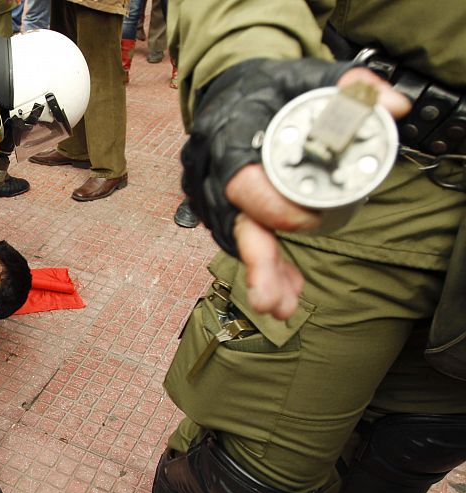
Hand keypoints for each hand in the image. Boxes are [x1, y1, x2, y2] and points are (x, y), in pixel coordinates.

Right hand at [228, 68, 410, 318]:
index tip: (311, 223)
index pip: (242, 183)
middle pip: (231, 223)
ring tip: (284, 305)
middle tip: (270, 300)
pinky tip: (284, 289)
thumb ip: (353, 90)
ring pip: (232, 239)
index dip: (274, 208)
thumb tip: (395, 109)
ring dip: (261, 271)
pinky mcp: (213, 207)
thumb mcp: (310, 78)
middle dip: (255, 263)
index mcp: (228, 135)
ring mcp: (206, 190)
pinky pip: (236, 239)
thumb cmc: (269, 87)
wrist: (230, 91)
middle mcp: (209, 168)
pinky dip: (262, 264)